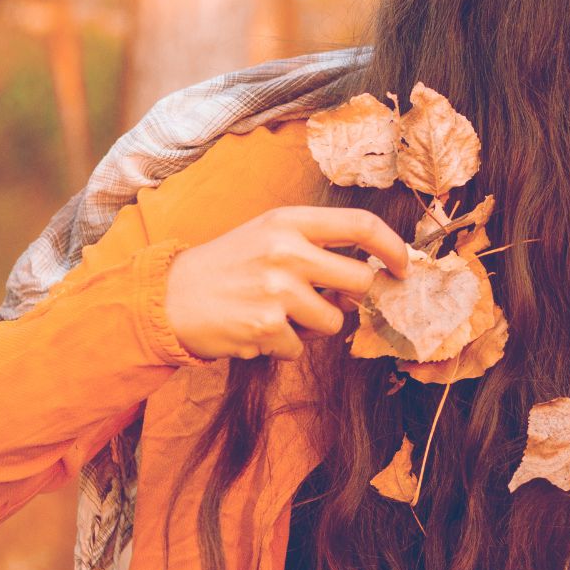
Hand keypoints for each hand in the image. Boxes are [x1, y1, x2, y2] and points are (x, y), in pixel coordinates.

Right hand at [164, 205, 408, 360]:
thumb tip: (366, 278)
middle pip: (360, 280)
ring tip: (274, 315)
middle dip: (351, 297)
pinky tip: (254, 331)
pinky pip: (300, 348)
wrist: (166, 298)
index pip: (360, 224)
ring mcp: (277, 289)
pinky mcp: (266, 326)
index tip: (403, 265)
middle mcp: (285, 250)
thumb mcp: (266, 238)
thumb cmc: (225, 269)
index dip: (392, 246)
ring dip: (311, 327)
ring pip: (334, 321)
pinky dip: (281, 347)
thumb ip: (314, 249)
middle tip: (325, 299)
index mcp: (288, 221)